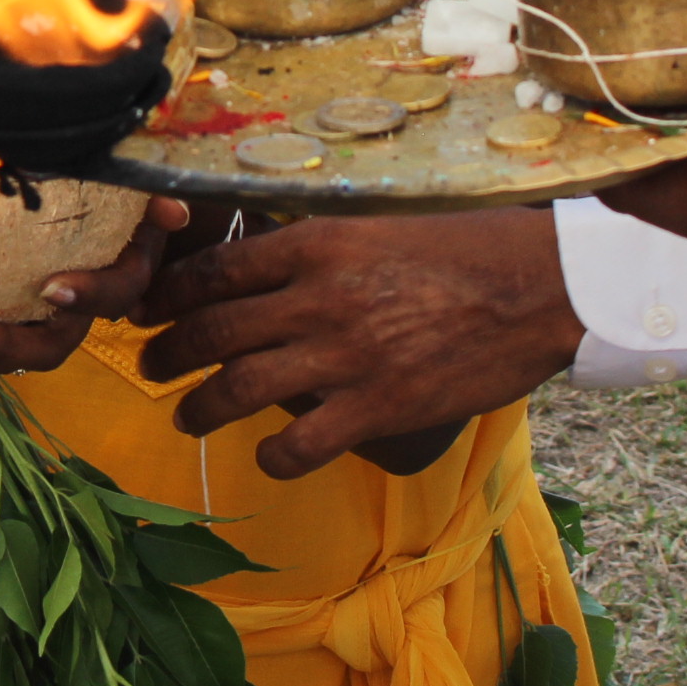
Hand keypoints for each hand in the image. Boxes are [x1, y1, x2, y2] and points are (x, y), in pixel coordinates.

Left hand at [135, 206, 582, 478]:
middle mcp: (317, 299)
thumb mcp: (376, 230)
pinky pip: (301, 443)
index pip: (214, 271)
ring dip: (199, 408)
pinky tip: (266, 455)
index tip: (148, 311)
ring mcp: (345, 356)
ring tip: (184, 418)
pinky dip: (273, 455)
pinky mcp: (379, 406)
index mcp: (314, 246)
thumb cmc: (464, 251)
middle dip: (167, 353)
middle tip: (149, 366)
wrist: (539, 287)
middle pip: (212, 330)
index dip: (168, 296)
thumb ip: (317, 254)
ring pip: (239, 388)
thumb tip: (262, 270)